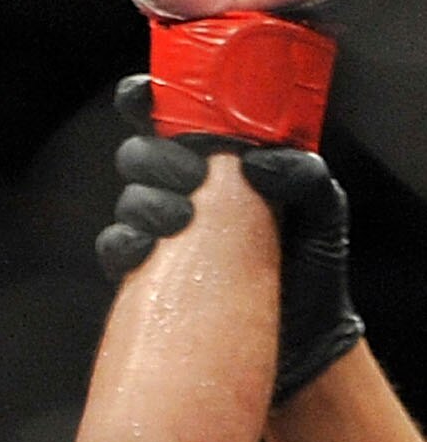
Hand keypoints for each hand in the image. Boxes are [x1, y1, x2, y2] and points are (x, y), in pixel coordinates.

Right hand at [96, 90, 363, 398]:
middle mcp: (187, 192)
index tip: (147, 98)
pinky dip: (124, 244)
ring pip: (128, 198)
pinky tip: (147, 249)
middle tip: (192, 178)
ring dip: (144, 201)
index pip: (174, 118)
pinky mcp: (150, 278)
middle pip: (140, 154)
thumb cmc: (314, 270)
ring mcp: (165, 235)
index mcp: (222, 161)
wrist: (302, 343)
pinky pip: (118, 249)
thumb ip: (303, 174)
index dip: (149, 99)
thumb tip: (254, 161)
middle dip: (156, 158)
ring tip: (181, 219)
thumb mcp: (324, 212)